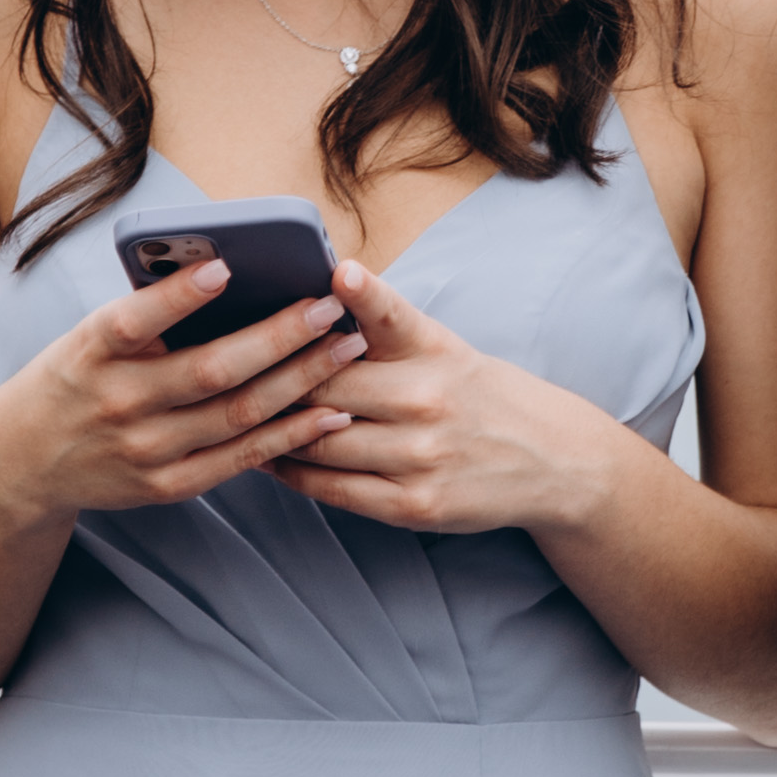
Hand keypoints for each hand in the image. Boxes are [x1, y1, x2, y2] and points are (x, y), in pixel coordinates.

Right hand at [0, 264, 363, 521]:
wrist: (23, 463)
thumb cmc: (73, 379)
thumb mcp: (86, 338)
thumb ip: (147, 315)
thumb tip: (227, 274)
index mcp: (91, 352)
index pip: (133, 320)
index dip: (178, 296)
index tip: (225, 266)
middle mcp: (118, 403)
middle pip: (209, 370)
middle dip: (279, 336)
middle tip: (329, 307)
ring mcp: (145, 450)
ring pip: (237, 414)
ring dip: (301, 380)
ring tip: (346, 348)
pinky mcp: (168, 486)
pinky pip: (241, 458)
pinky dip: (290, 435)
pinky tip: (330, 412)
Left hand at [264, 265, 617, 538]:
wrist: (551, 460)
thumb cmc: (478, 393)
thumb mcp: (443, 346)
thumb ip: (383, 323)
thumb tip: (318, 289)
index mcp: (435, 351)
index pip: (391, 316)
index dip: (363, 293)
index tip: (338, 271)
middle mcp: (430, 400)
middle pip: (329, 385)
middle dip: (277, 377)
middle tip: (225, 364)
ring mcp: (422, 456)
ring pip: (321, 441)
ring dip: (274, 429)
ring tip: (234, 414)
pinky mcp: (414, 505)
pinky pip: (335, 489)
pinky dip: (295, 472)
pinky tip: (270, 456)